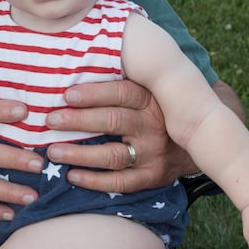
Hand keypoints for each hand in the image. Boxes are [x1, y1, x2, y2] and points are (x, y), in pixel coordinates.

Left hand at [44, 79, 194, 193]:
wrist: (198, 140)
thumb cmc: (158, 111)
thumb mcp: (149, 92)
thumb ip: (122, 84)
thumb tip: (79, 65)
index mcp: (151, 100)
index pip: (122, 93)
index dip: (93, 93)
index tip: (67, 95)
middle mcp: (153, 126)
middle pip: (113, 121)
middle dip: (78, 121)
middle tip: (50, 121)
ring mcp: (153, 154)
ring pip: (113, 155)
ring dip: (79, 154)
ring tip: (53, 151)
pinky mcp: (151, 177)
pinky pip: (120, 183)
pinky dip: (94, 181)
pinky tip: (72, 176)